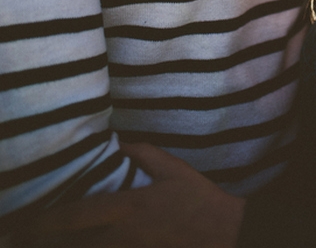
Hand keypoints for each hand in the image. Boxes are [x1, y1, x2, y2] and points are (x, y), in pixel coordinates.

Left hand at [21, 143, 244, 247]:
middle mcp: (124, 236)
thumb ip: (144, 154)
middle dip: (48, 244)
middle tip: (23, 241)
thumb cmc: (199, 200)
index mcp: (129, 208)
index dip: (46, 221)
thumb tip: (121, 143)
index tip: (24, 224)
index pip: (77, 216)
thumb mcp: (174, 168)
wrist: (226, 235)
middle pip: (75, 246)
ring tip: (48, 246)